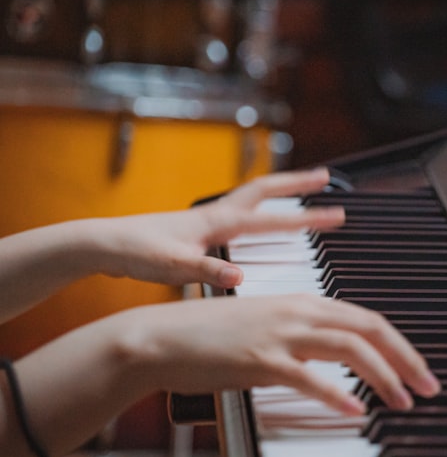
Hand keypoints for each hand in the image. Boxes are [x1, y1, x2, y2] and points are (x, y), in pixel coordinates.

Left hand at [98, 167, 343, 288]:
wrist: (100, 246)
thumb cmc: (134, 254)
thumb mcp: (174, 268)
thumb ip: (209, 273)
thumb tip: (240, 279)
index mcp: (217, 222)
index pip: (272, 216)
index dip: (307, 216)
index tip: (337, 215)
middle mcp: (215, 215)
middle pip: (266, 190)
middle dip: (298, 183)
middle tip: (325, 177)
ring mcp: (205, 220)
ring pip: (251, 199)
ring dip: (278, 193)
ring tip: (299, 193)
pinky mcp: (195, 230)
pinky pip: (237, 214)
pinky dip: (255, 211)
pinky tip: (256, 224)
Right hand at [113, 294, 440, 413]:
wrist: (160, 338)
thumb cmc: (212, 335)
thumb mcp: (268, 325)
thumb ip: (305, 335)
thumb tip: (340, 352)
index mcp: (304, 302)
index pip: (367, 319)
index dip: (400, 345)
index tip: (419, 369)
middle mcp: (298, 312)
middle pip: (370, 328)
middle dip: (407, 358)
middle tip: (429, 386)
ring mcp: (280, 333)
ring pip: (350, 348)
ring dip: (384, 376)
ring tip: (402, 402)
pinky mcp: (258, 359)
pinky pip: (308, 377)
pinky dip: (337, 393)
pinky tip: (355, 410)